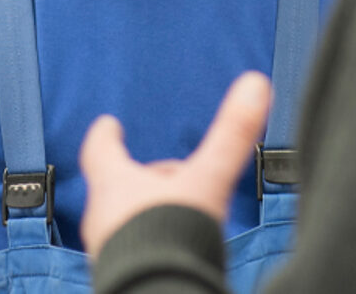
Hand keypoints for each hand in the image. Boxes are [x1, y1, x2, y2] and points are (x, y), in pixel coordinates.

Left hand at [79, 71, 273, 255]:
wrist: (158, 293)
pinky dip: (148, 241)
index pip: (100, 150)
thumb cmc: (170, 238)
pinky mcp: (120, 274)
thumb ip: (230, 137)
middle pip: (116, 186)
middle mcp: (102, 217)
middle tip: (167, 174)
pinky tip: (172, 248)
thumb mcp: (206, 181)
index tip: (108, 124)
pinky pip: (131, 250)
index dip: (106, 135)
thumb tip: (255, 83)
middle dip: (140, 178)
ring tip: (175, 214)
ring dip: (145, 213)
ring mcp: (107, 250)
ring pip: (122, 221)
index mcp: (114, 185)